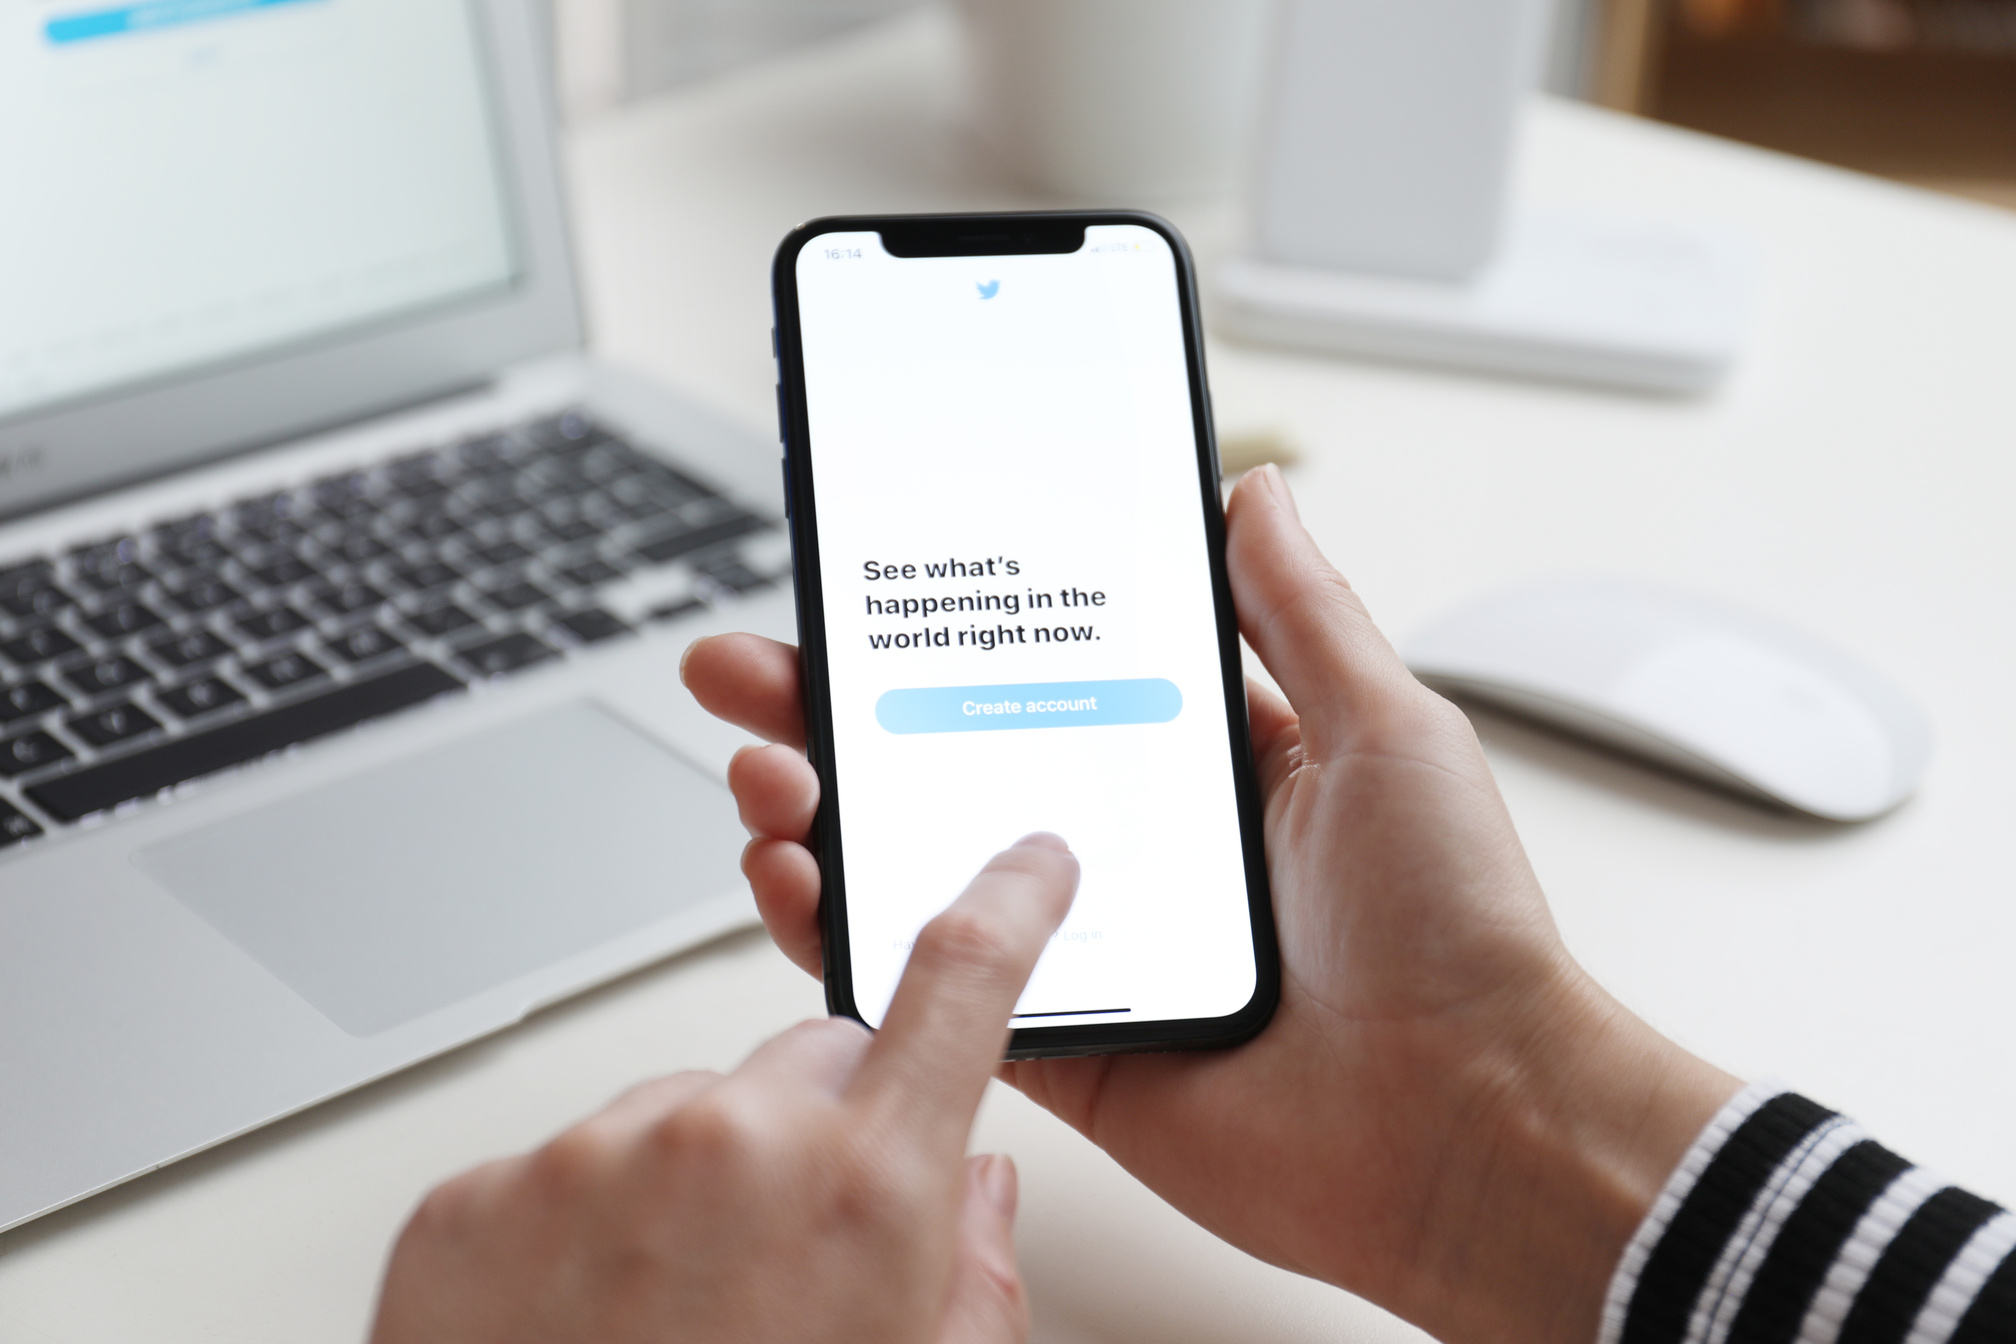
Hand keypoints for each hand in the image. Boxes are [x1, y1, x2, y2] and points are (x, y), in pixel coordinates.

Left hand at [368, 835, 1079, 1343]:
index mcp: (865, 1189)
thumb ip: (976, 1279)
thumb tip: (977, 1195)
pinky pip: (558, 1169)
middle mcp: (727, 1143)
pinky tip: (584, 1328)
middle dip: (819, 1129)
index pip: (963, 982)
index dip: (1008, 905)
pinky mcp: (473, 1199)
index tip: (1025, 865)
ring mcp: (586, 1161)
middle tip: (793, 1257)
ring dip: (689, 1187)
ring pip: (677, 1115)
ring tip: (669, 1318)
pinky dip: (578, 1231)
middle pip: (807, 1061)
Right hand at [683, 466, 1741, 1343]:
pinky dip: (849, 939)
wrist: (1474, 1128)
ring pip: (919, 866)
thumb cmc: (1459, 934)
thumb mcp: (1388, 730)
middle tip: (750, 664)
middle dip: (833, 708)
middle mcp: (1131, 845)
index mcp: (1203, 762)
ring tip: (760, 767)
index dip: (946, 629)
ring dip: (819, 812)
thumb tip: (1254, 489)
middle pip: (948, 759)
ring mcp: (1087, 944)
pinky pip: (934, 983)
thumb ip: (1300, 610)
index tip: (866, 580)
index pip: (1040, 673)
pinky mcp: (1062, 1041)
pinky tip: (798, 883)